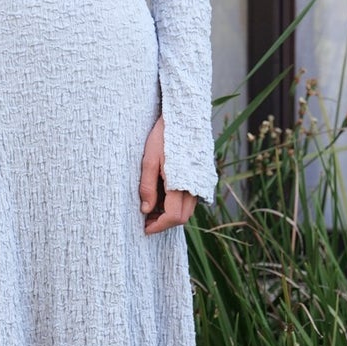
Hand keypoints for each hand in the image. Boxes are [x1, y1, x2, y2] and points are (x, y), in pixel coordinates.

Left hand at [139, 114, 195, 235]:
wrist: (185, 117)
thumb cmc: (164, 136)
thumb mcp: (149, 159)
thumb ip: (147, 186)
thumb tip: (146, 210)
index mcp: (181, 183)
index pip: (173, 217)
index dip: (158, 226)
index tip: (145, 227)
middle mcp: (194, 186)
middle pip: (182, 217)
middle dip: (164, 222)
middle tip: (146, 219)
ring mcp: (200, 182)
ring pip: (187, 209)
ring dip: (171, 214)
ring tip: (152, 207)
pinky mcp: (202, 177)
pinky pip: (191, 199)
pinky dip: (178, 204)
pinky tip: (163, 195)